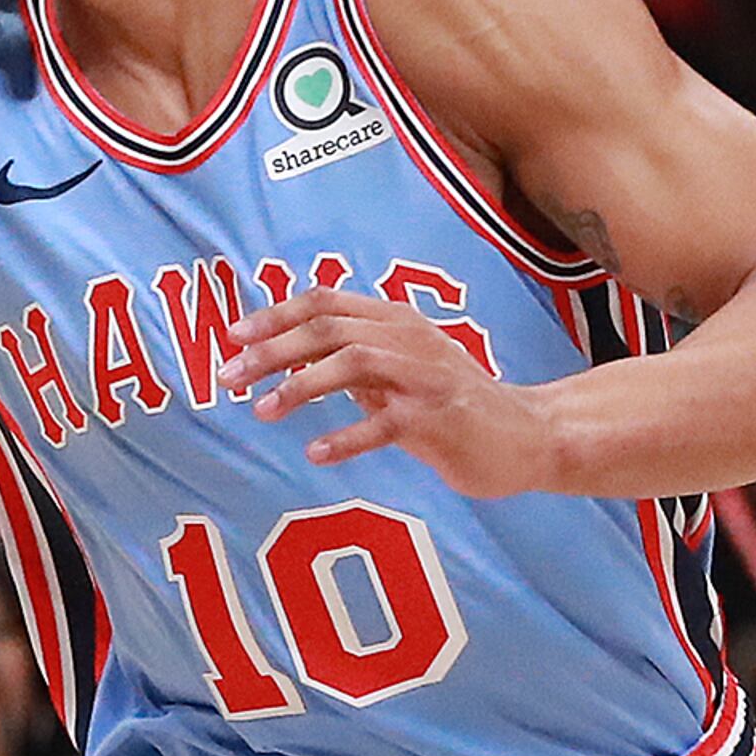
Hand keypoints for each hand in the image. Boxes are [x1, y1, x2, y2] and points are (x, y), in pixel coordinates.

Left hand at [240, 287, 563, 496]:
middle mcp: (410, 338)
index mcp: (396, 321)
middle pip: (330, 329)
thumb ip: (352, 360)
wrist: (528, 435)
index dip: (276, 314)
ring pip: (355, 363)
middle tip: (228, 376)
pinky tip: (316, 452)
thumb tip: (288, 356)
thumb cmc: (452, 405)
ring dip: (301, 385)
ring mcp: (427, 377)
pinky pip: (387, 423)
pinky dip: (348, 437)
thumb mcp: (398, 371)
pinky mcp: (440, 418)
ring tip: (262, 410)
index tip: (231, 335)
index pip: (326, 303)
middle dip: (273, 350)